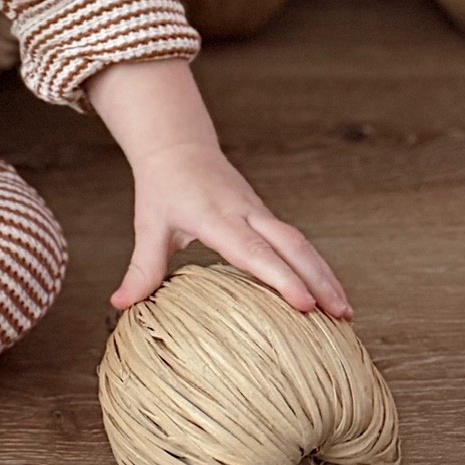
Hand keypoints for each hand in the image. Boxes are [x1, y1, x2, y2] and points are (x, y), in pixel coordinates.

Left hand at [110, 140, 353, 320]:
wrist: (179, 147)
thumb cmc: (163, 188)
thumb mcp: (149, 225)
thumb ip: (141, 268)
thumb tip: (119, 305)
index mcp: (216, 216)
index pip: (253, 250)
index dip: (279, 276)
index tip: (303, 303)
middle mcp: (246, 213)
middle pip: (291, 246)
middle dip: (318, 280)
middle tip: (340, 317)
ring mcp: (260, 212)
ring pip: (301, 243)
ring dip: (324, 275)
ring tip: (345, 313)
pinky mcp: (266, 216)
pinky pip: (298, 242)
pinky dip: (317, 266)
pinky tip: (330, 293)